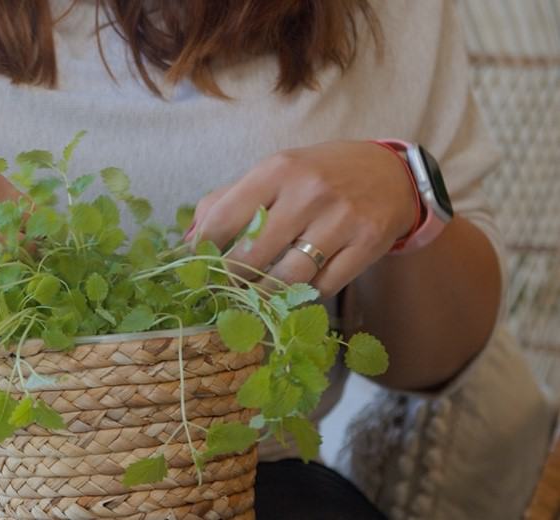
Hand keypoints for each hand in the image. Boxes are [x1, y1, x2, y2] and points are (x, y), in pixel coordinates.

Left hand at [184, 141, 417, 296]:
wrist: (392, 173)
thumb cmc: (319, 174)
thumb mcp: (274, 172)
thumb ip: (226, 201)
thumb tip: (186, 241)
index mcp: (277, 169)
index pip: (223, 218)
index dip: (203, 249)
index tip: (196, 266)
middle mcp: (309, 192)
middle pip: (251, 255)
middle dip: (232, 278)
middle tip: (227, 285)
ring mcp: (341, 219)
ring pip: (286, 279)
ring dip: (265, 294)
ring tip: (257, 292)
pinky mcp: (368, 244)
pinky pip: (323, 287)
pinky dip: (304, 295)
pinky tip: (298, 287)